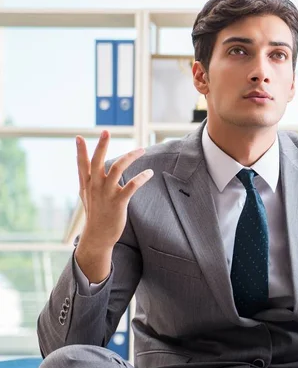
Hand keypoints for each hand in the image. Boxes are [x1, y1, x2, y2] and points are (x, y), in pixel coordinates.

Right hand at [76, 130, 152, 250]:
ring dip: (130, 156)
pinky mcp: (118, 202)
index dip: (80, 151)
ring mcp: (106, 194)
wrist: (98, 236)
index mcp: (87, 184)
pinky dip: (141, 177)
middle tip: (106, 131)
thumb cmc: (95, 215)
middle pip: (97, 162)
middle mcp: (95, 186)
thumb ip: (86, 181)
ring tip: (142, 149)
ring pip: (117, 168)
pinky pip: (131, 186)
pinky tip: (149, 172)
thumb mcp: (86, 196)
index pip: (82, 164)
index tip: (78, 137)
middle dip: (101, 146)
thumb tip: (83, 169)